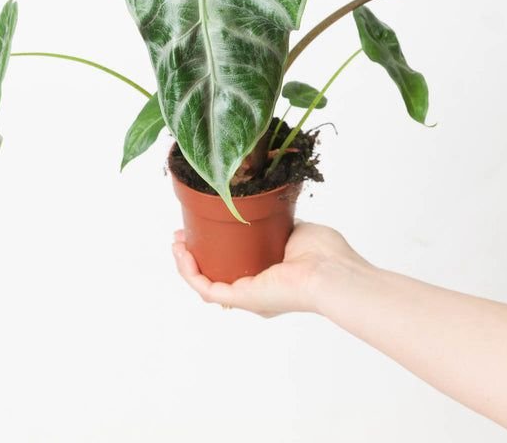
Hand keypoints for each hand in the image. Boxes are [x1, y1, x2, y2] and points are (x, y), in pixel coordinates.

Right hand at [171, 220, 368, 316]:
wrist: (331, 272)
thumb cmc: (324, 253)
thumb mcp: (295, 230)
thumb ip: (278, 223)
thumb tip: (264, 208)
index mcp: (270, 276)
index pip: (235, 266)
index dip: (215, 249)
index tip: (203, 227)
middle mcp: (256, 290)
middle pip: (216, 274)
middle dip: (195, 255)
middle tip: (181, 234)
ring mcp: (248, 296)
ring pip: (206, 283)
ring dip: (187, 263)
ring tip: (176, 241)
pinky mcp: (242, 298)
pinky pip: (206, 288)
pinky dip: (190, 271)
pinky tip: (181, 252)